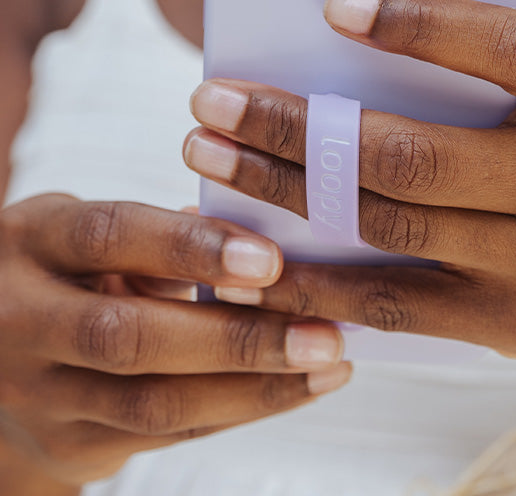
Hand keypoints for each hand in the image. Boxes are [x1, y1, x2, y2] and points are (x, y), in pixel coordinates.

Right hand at [0, 194, 349, 486]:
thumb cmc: (59, 267)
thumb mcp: (82, 227)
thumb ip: (155, 230)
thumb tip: (261, 229)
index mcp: (32, 242)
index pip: (109, 237)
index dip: (189, 247)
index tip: (269, 259)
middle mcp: (23, 319)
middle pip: (130, 336)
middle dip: (236, 337)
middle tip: (323, 332)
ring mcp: (39, 394)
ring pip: (151, 402)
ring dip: (252, 387)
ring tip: (327, 363)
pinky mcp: (66, 446)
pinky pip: (162, 435)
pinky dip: (236, 410)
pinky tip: (294, 388)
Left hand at [184, 0, 515, 431]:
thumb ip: (514, 74)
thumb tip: (381, 40)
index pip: (506, 46)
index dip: (419, 25)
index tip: (335, 7)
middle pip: (410, 148)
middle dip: (294, 125)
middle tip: (214, 101)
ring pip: (388, 219)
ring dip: (285, 191)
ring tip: (212, 161)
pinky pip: (398, 300)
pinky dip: (321, 281)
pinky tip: (262, 263)